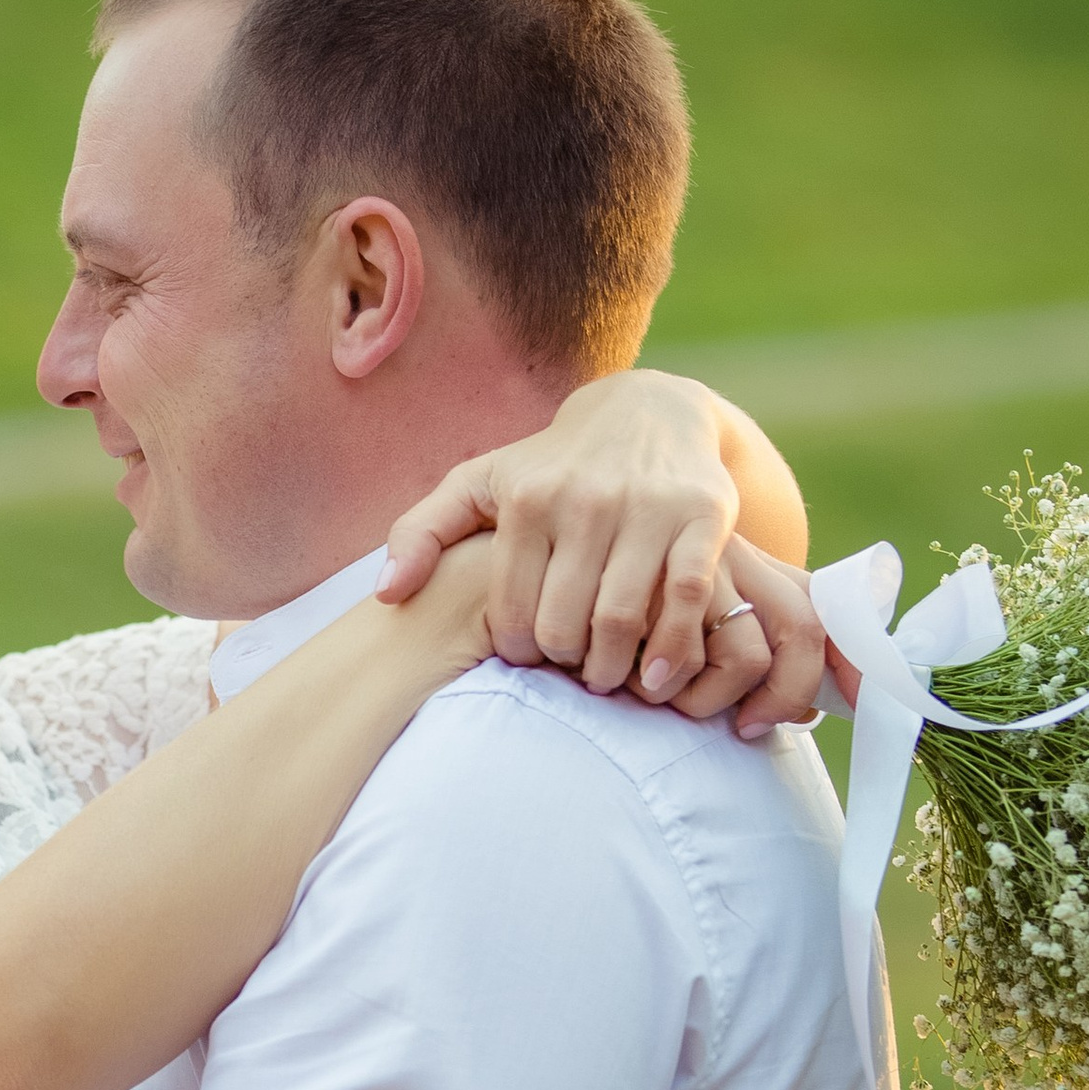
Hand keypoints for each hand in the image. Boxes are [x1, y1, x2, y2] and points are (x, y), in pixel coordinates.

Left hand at [378, 372, 835, 729]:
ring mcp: (646, 507)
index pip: (512, 611)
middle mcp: (584, 499)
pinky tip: (657, 676)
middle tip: (572, 672)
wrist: (649, 412)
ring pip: (621, 618)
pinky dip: (671, 648)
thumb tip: (386, 595)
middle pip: (565, 622)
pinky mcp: (702, 515)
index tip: (532, 658)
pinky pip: (683, 599)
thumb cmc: (551, 466)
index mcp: (526, 499)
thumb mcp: (480, 484)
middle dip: (566, 664)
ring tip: (609, 677)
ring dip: (613, 668)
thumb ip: (421, 532)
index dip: (520, 651)